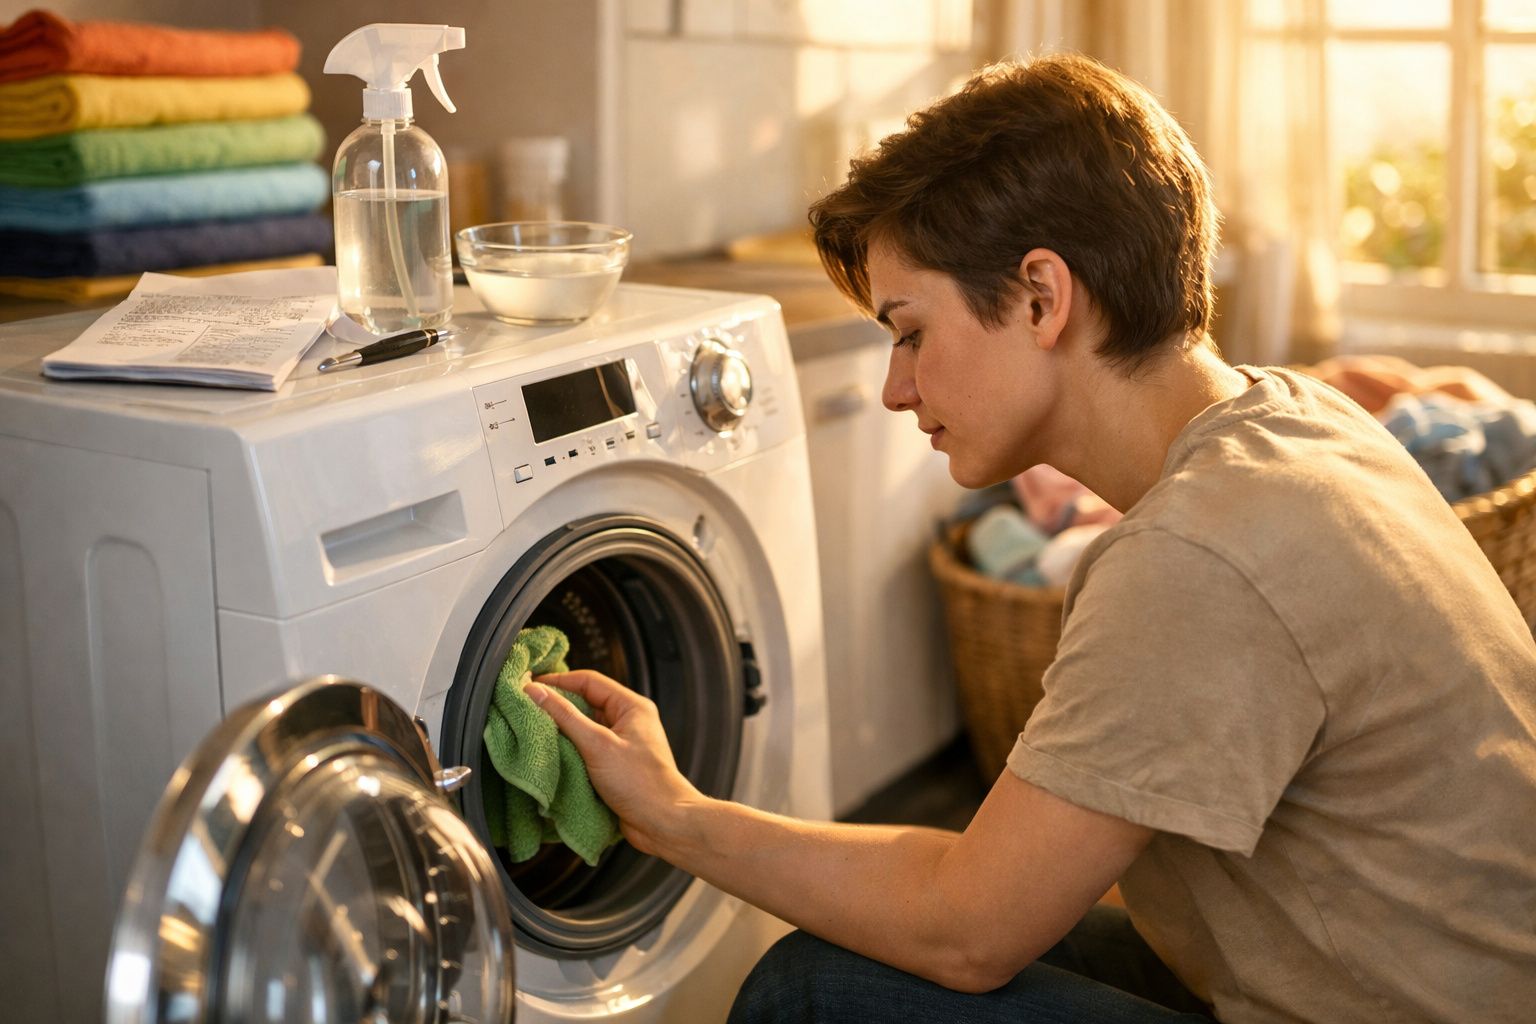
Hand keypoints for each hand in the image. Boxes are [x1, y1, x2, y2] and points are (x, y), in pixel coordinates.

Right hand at [525, 670, 702, 855]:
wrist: (662, 823)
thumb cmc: (642, 784)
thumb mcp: (597, 745)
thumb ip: (565, 717)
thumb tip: (537, 693)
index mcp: (631, 706)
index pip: (589, 681)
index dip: (558, 682)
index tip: (531, 687)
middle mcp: (628, 721)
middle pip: (585, 704)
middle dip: (557, 707)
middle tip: (529, 710)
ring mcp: (622, 744)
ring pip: (584, 728)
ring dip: (562, 732)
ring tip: (536, 733)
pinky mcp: (615, 766)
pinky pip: (587, 750)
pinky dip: (570, 752)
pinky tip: (552, 756)